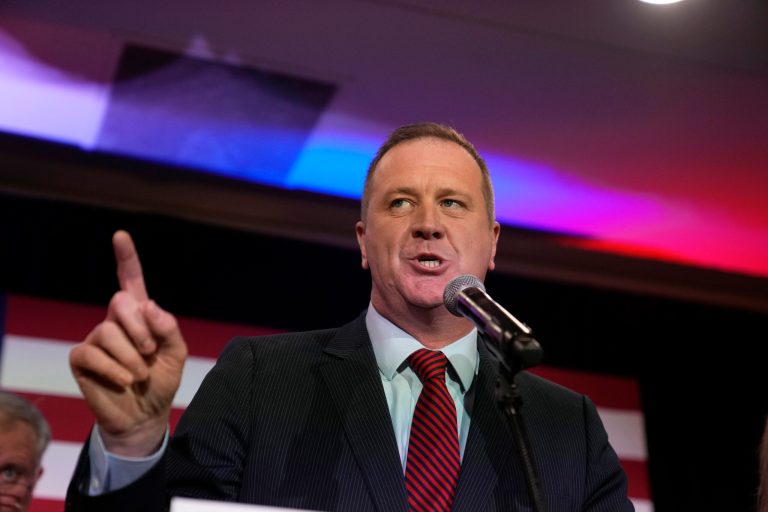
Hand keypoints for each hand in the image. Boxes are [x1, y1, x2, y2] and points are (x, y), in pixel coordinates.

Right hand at [69, 231, 187, 455]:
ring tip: (139, 374)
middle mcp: (116, 321)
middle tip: (151, 353)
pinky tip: (124, 380)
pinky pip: (92, 352)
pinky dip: (113, 368)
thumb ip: (168, 328)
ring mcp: (97, 338)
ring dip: (131, 357)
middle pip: (120, 303)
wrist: (145, 415)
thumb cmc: (161, 381)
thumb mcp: (177, 354)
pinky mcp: (82, 358)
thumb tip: (148, 306)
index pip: (131, 280)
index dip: (126, 257)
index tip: (120, 236)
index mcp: (140, 315)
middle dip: (140, 329)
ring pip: (108, 331)